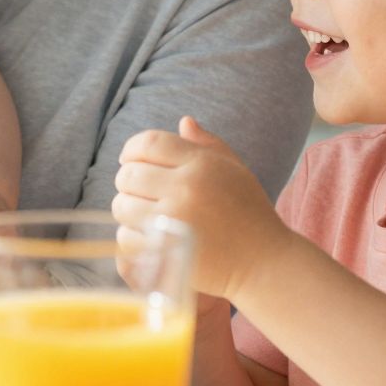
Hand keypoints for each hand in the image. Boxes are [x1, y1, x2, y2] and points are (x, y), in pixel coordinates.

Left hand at [112, 117, 287, 300]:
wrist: (263, 262)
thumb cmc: (250, 214)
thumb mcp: (236, 171)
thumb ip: (208, 144)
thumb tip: (183, 122)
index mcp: (201, 163)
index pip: (148, 142)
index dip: (132, 149)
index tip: (131, 160)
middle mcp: (185, 188)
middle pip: (129, 174)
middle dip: (128, 181)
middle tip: (140, 192)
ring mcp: (173, 221)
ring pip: (122, 205)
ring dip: (127, 209)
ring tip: (144, 215)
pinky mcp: (164, 251)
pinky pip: (126, 236)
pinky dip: (131, 237)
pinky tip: (148, 236)